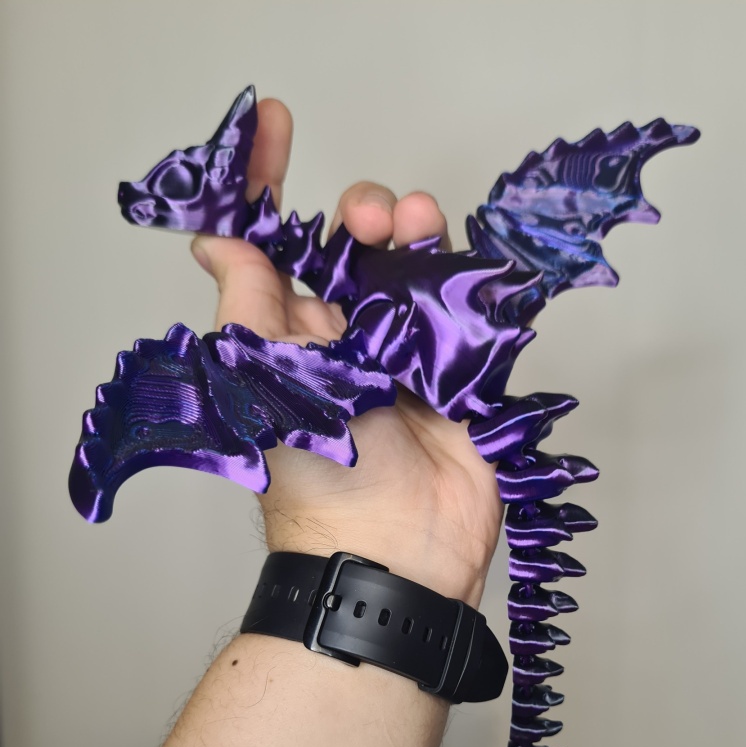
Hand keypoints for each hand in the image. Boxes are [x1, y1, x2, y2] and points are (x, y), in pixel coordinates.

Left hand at [190, 99, 502, 605]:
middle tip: (368, 218)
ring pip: (411, 264)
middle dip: (360, 210)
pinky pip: (462, 300)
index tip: (276, 125)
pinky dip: (461, 267)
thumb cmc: (321, 484)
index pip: (277, 247)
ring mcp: (407, 353)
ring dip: (412, 227)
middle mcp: (347, 340)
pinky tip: (455, 254)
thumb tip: (215, 242)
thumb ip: (250, 306)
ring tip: (416, 223)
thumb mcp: (265, 384)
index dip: (271, 185)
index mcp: (290, 340)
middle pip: (353, 247)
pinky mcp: (458, 370)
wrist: (398, 553)